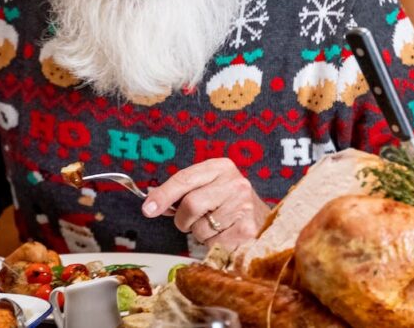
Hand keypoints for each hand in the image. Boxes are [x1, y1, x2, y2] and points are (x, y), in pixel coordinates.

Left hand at [142, 158, 268, 250]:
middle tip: (191, 222)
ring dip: (200, 234)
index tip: (148, 209)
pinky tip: (225, 236)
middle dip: (183, 219)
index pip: (184, 178)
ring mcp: (243, 205)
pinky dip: (213, 245)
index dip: (163, 195)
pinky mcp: (247, 229)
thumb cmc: (230, 206)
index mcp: (221, 167)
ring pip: (200, 228)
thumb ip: (183, 193)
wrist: (265, 224)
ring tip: (215, 227)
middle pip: (190, 204)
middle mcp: (235, 182)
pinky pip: (213, 244)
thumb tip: (152, 203)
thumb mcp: (210, 189)